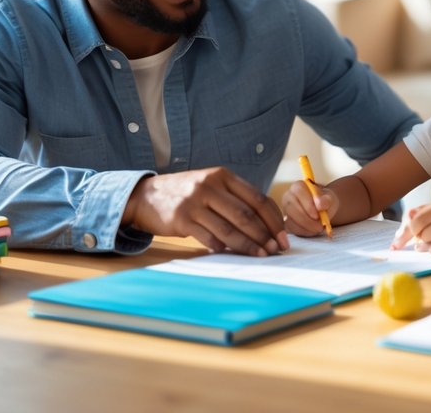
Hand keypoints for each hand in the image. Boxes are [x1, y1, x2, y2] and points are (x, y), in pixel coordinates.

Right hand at [122, 167, 287, 255]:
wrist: (147, 195)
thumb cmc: (187, 193)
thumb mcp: (212, 185)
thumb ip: (236, 198)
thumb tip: (268, 223)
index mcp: (223, 176)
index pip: (258, 198)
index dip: (274, 220)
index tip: (283, 236)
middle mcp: (210, 186)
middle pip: (246, 214)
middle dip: (265, 235)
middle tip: (276, 249)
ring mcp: (195, 202)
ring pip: (229, 229)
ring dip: (248, 245)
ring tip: (260, 255)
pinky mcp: (181, 219)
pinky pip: (208, 238)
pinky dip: (222, 247)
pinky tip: (231, 254)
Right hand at [281, 180, 337, 236]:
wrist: (323, 210)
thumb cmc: (324, 201)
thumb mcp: (329, 198)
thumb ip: (326, 199)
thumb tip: (321, 205)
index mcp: (298, 186)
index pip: (298, 191)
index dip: (308, 204)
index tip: (318, 214)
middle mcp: (288, 197)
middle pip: (292, 208)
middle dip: (306, 220)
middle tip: (320, 226)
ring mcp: (286, 211)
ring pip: (291, 221)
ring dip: (307, 227)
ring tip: (319, 228)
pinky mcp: (287, 223)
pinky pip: (293, 230)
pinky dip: (305, 232)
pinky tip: (313, 230)